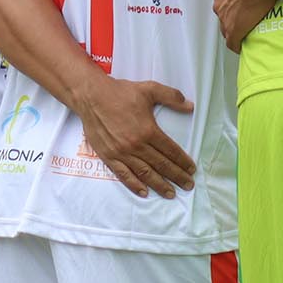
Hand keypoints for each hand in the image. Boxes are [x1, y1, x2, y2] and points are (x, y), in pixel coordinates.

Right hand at [73, 75, 195, 198]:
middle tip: (188, 185)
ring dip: (160, 185)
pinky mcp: (108, 156)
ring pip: (145, 173)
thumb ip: (171, 97)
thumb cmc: (120, 92)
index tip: (191, 169)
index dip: (183, 161)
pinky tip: (144, 193)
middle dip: (177, 177)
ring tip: (171, 193)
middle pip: (161, 165)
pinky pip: (123, 175)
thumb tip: (190, 106)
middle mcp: (136, 145)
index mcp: (148, 130)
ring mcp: (122, 153)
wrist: (91, 96)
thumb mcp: (150, 89)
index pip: (171, 151)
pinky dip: (134, 185)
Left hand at [212, 0, 271, 51]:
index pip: (223, 2)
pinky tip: (243, 46)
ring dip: (236, 30)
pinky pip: (233, 42)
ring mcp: (225, 19)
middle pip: (224, 16)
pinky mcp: (234, 31)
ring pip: (227, 29)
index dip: (233, 5)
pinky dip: (238, 45)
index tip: (242, 5)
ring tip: (248, 31)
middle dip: (233, 17)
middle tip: (247, 17)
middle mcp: (219, 4)